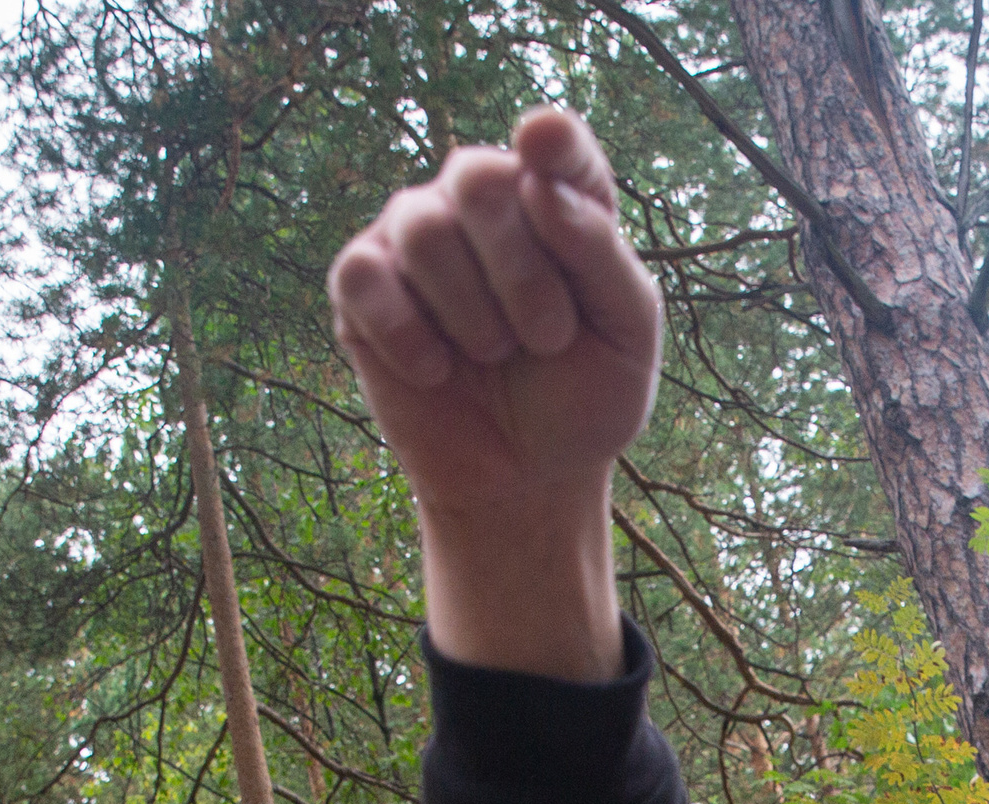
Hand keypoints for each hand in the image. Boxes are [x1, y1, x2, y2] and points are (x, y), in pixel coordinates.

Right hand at [328, 108, 659, 677]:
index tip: (541, 147)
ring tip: (495, 357)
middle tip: (547, 339)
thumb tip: (538, 181)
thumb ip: (602, 254)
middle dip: (520, 271)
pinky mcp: (361, 285)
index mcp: (555, 201)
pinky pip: (364, 276)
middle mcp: (480, 202)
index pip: (554, 141)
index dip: (549, 138)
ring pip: (422, 228)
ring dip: (472, 314)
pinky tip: (438, 371)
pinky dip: (408, 335)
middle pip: (477, 177)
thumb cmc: (584, 401)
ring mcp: (415, 237)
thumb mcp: (627, 338)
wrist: (528, 481)